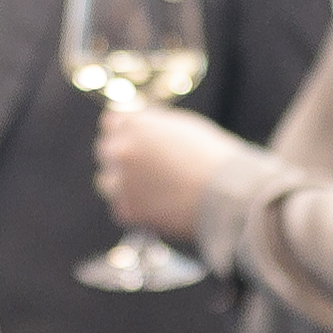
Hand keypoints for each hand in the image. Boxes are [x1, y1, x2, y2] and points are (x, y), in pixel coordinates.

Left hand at [90, 99, 233, 239]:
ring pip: (107, 181)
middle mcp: (121, 150)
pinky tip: (161, 205)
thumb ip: (152, 124)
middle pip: (106, 150)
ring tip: (156, 189)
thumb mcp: (182, 125)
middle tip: (149, 168)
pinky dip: (137, 208)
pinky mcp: (127, 210)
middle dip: (123, 157)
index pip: (111, 122)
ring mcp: (121, 182)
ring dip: (124, 183)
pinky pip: (122, 207)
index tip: (138, 142)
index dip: (126, 131)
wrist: (226, 194)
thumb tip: (137, 124)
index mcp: (134, 124)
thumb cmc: (212, 157)